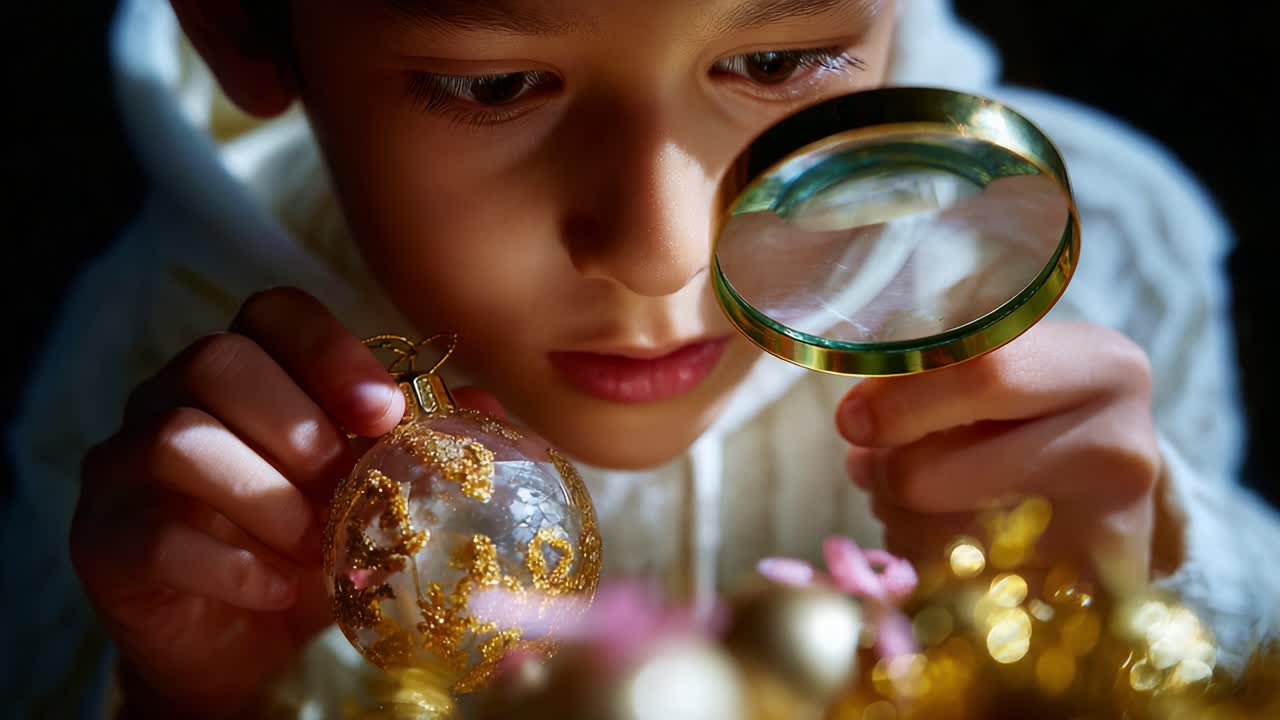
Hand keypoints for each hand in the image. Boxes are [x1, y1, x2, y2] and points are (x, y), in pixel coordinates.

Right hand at [71, 288, 408, 716]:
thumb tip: (486, 408)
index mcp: (248, 367)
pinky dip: (234, 563)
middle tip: (346, 488)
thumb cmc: (320, 549)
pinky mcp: (104, 537)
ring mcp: (126, 462)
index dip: (329, 350)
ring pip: (179, 439)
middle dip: (299, 427)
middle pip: (216, 361)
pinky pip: (156, 531)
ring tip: (315, 547)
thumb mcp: (384, 492)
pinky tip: (278, 588)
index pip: (273, 311)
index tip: (385, 412)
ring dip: (268, 498)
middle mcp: (172, 396)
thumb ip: (428, 444)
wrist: (253, 648)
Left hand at [837, 320, 1161, 590]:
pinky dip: (929, 562)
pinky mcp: (1084, 595)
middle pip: (932, 476)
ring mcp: (1107, 533)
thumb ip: (934, 373)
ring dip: (896, 519)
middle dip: (882, 472)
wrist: (1114, 473)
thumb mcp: (1005, 358)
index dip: (899, 402)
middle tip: (873, 464)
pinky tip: (950, 537)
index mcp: (1101, 367)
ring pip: (932, 540)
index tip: (850, 421)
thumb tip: (858, 426)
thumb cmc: (1038, 401)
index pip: (982, 376)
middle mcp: (1119, 450)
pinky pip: (956, 588)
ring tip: (917, 495)